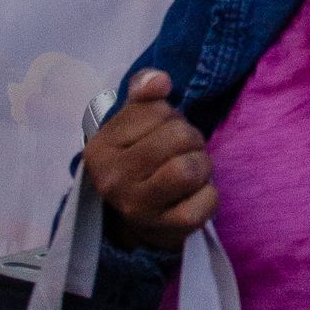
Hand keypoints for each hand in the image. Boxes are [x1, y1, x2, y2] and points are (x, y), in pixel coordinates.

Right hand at [83, 69, 216, 251]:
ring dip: (202, 165)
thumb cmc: (137, 162)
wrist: (133, 223)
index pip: (156, 110)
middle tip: (183, 151)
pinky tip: (195, 195)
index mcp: (100, 148)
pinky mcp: (167, 229)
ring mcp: (138, 208)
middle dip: (191, 139)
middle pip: (179, 137)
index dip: (169, 116)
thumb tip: (160, 80)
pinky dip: (210, 194)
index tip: (161, 132)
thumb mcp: (130, 125)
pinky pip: (206, 201)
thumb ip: (143, 93)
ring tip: (191, 171)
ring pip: (191, 169)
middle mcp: (112, 179)